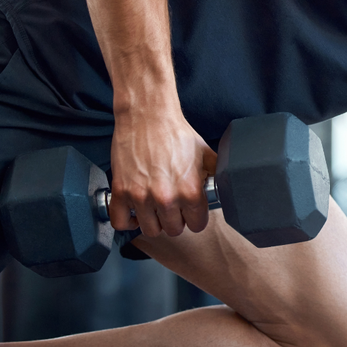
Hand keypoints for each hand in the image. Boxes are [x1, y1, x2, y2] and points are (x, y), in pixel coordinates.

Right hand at [107, 107, 217, 237]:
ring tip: (156, 209)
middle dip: (175, 220)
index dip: (195, 218)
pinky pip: (121, 223)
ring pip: (150, 230)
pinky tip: (135, 212)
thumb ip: (216, 175)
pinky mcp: (120, 192)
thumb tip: (225, 187)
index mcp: (190, 191)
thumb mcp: (205, 154)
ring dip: (154, 221)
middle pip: (173, 230)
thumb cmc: (175, 133)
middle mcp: (166, 198)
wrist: (148, 116)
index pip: (197, 225)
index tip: (190, 212)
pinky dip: (128, 221)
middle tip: (173, 207)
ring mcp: (141, 197)